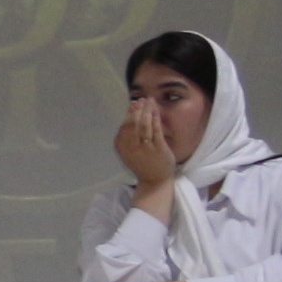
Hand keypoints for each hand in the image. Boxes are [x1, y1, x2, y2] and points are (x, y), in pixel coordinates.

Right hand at [114, 98, 176, 212]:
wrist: (155, 181)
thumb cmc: (142, 165)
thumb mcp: (128, 153)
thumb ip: (127, 139)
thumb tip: (128, 118)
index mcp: (123, 148)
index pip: (123, 127)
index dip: (127, 114)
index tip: (132, 104)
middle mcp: (132, 148)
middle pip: (133, 124)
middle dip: (136, 110)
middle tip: (140, 100)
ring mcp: (146, 148)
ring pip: (144, 125)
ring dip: (146, 110)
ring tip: (148, 101)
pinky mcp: (159, 148)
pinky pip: (156, 130)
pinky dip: (155, 118)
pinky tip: (155, 110)